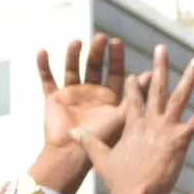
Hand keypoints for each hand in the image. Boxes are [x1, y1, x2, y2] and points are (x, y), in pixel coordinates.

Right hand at [40, 36, 126, 151]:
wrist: (73, 155)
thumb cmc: (101, 139)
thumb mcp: (121, 115)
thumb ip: (135, 96)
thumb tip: (151, 74)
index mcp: (108, 97)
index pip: (114, 71)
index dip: (115, 57)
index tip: (116, 42)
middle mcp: (91, 93)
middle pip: (93, 66)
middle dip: (97, 52)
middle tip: (101, 38)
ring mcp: (71, 94)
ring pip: (72, 68)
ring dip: (73, 55)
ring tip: (76, 42)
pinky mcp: (54, 99)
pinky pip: (47, 79)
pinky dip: (43, 66)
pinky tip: (42, 52)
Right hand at [72, 45, 193, 193]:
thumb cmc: (119, 182)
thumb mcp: (100, 159)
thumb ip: (89, 143)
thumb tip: (72, 132)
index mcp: (132, 126)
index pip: (133, 99)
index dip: (133, 85)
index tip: (134, 74)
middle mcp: (149, 122)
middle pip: (155, 88)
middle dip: (159, 67)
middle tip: (162, 48)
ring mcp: (164, 128)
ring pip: (179, 97)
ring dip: (189, 78)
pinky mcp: (179, 139)